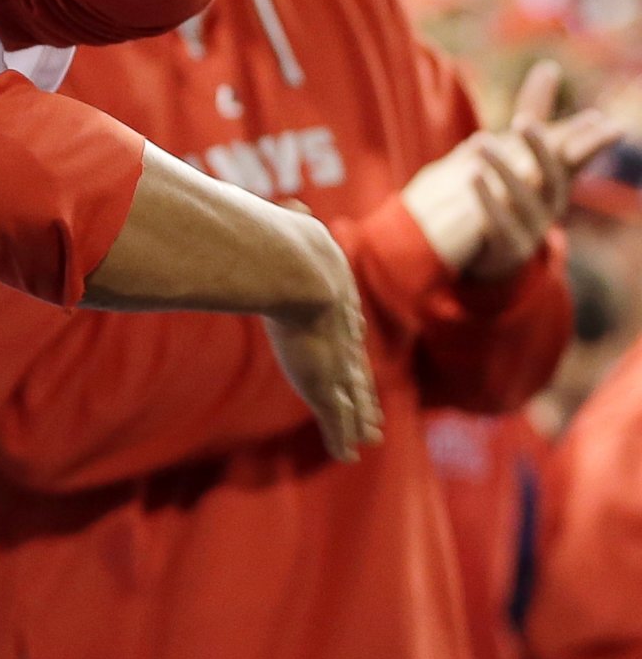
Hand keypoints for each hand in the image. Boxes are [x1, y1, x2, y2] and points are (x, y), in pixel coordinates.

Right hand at [260, 213, 381, 462]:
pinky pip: (336, 420)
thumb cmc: (283, 249)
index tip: (353, 356)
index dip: (348, 346)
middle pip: (357, 372)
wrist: (297, 270)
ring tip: (371, 439)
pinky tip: (347, 455)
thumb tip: (288, 203)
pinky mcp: (325, 385)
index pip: (345, 333)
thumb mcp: (288, 235)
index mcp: (331, 306)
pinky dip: (342, 437)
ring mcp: (335, 363)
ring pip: (353, 401)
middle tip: (375, 413)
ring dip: (360, 420)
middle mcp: (339, 337)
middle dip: (365, 394)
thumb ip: (288, 223)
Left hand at [466, 62, 623, 279]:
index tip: (605, 123)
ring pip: (523, 198)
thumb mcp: (523, 150)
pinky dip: (487, 201)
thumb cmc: (512, 190)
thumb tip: (549, 66)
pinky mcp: (508, 247)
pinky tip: (471, 177)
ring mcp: (532, 227)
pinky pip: (500, 224)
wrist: (489, 251)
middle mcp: (551, 202)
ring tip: (480, 142)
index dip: (592, 141)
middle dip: (541, 148)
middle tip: (524, 121)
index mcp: (556, 177)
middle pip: (552, 176)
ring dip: (503, 170)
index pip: (577, 156)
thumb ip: (536, 110)